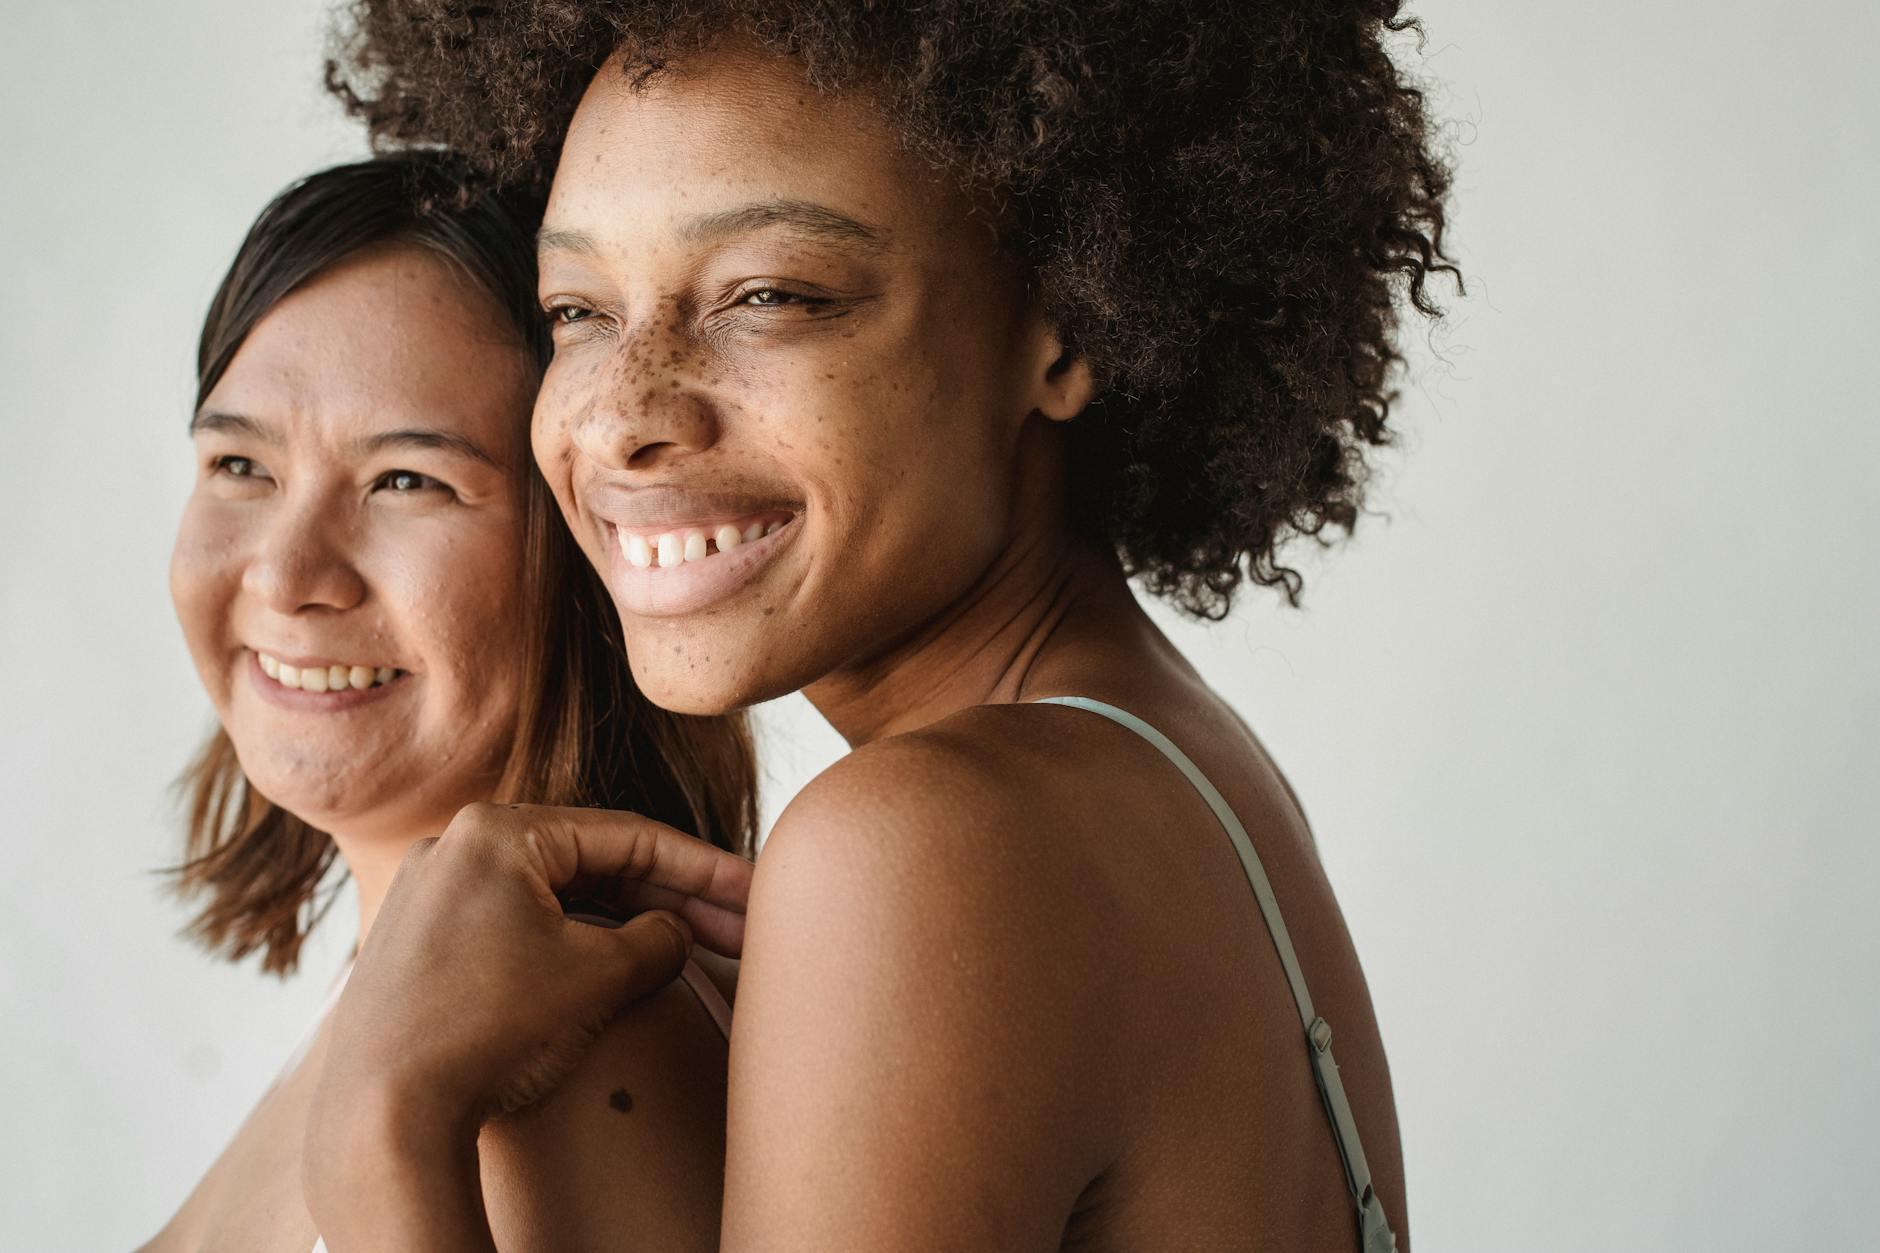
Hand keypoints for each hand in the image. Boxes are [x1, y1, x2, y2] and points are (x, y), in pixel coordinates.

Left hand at [303, 802, 752, 1243]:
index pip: (629, 836)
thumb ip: (656, 938)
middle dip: (671, 898)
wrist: (381, 1117)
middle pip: (593, 863)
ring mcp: (433, 898)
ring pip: (556, 897)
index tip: (753, 892)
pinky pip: (517, 928)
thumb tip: (672, 932)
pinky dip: (574, 944)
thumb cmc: (485, 1031)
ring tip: (690, 953)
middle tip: (737, 928)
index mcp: (498, 831)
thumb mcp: (598, 974)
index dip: (704, 868)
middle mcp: (456, 849)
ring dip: (625, 924)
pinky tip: (618, 970)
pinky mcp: (422, 947)